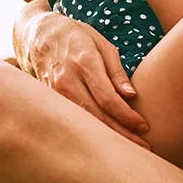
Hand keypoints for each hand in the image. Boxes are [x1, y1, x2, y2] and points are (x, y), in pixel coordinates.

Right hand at [27, 11, 149, 144]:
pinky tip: (103, 140)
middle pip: (96, 115)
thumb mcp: (102, 44)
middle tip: (142, 147)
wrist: (38, 34)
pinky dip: (87, 131)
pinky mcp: (47, 99)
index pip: (108, 98)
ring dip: (105, 136)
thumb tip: (131, 96)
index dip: (127, 116)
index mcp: (85, 63)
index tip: (144, 126)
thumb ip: (116, 71)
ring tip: (126, 148)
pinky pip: (70, 119)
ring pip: (82, 121)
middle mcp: (67, 80)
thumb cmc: (77, 36)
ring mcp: (53, 92)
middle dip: (121, 133)